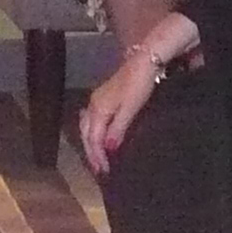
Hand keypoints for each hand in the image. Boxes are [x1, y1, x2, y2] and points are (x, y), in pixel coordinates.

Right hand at [77, 47, 163, 174]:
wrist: (145, 61)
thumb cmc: (139, 85)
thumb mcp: (130, 109)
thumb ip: (118, 129)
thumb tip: (108, 148)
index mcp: (98, 109)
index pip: (94, 138)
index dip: (98, 156)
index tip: (105, 171)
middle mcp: (94, 105)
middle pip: (87, 133)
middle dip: (92, 153)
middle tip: (99, 170)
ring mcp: (98, 100)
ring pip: (88, 127)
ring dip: (92, 143)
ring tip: (97, 157)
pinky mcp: (105, 97)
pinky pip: (93, 120)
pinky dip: (94, 133)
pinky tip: (100, 136)